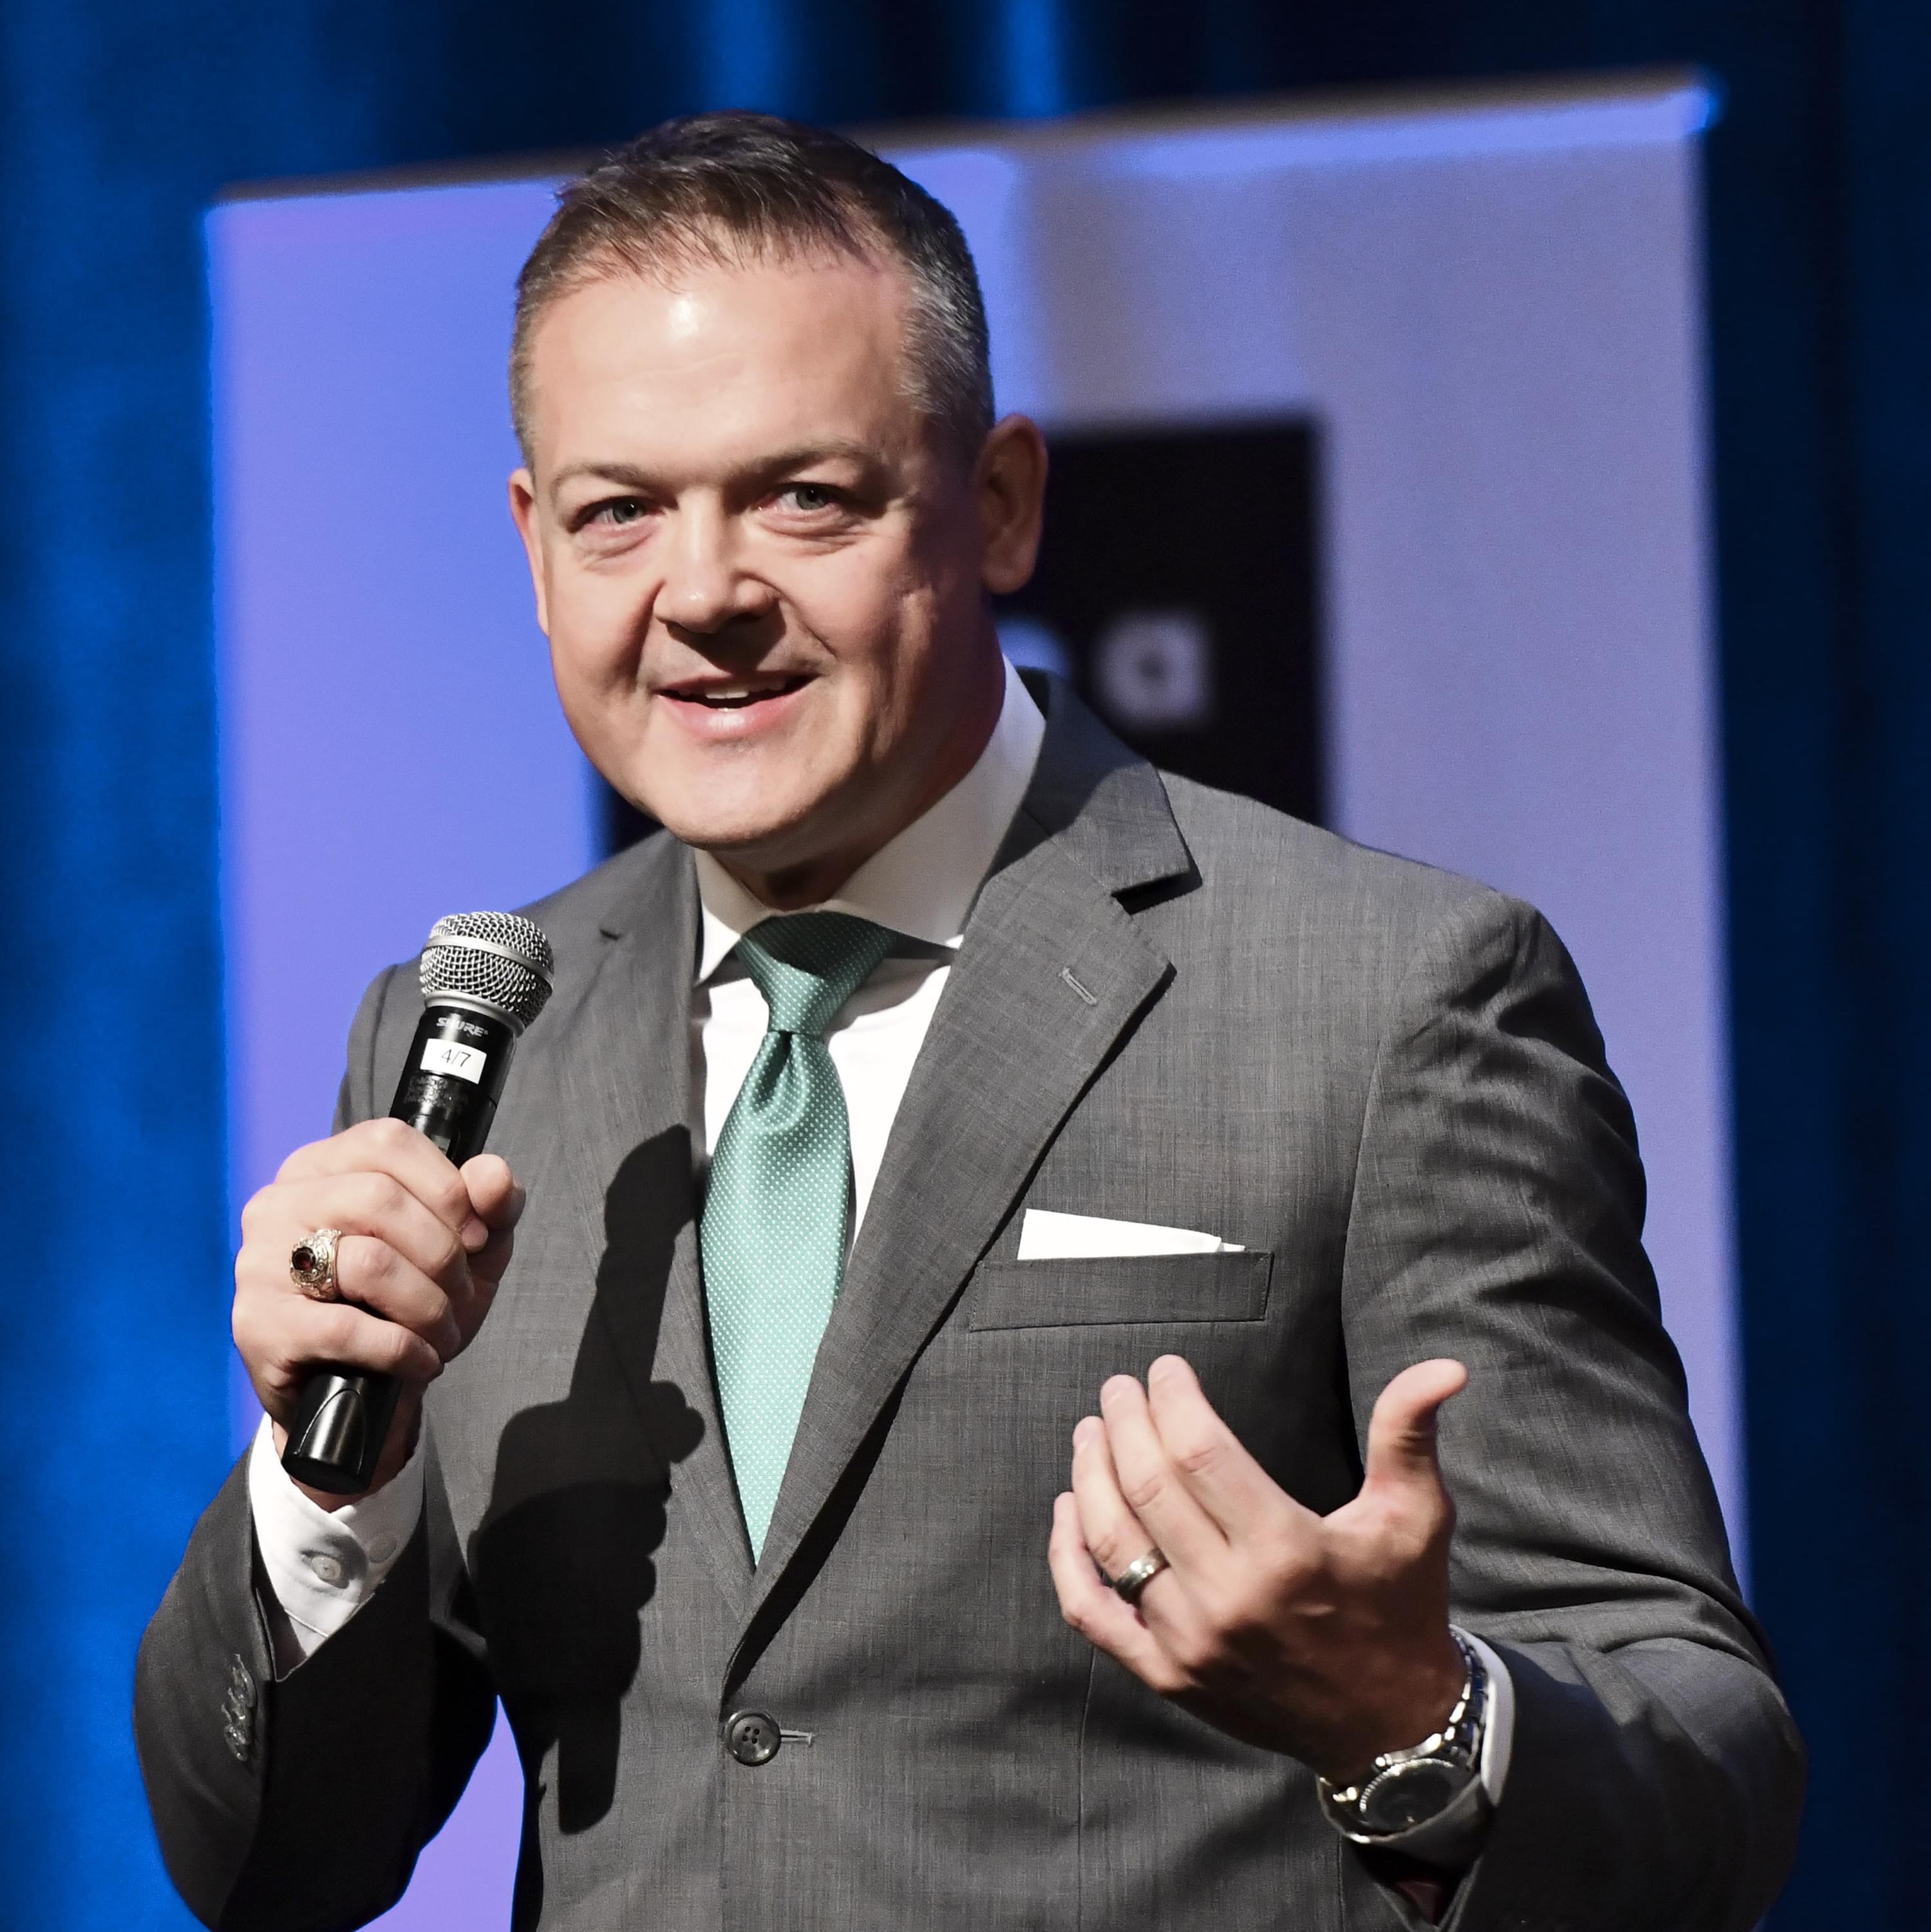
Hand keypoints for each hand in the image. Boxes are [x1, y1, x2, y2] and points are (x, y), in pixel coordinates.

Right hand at [232, 1118, 524, 1507]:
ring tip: (442, 1331)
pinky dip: (400, 1348)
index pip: (388, 1142)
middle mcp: (280, 1202)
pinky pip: (345, 1328)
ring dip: (427, 1306)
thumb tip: (494, 1176)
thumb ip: (490, 1205)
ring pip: (367, 1262)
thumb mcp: (465, 1249)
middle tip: (459, 1294)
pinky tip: (419, 1360)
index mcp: (323, 1166)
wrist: (354, 1392)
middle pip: (381, 1199)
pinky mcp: (258, 1324)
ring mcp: (259, 1262)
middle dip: (442, 1254)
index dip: (447, 1188)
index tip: (477, 1236)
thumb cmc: (406, 1301)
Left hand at [1048, 1353, 1467, 1781]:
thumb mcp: (1415, 1516)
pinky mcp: (1168, 1676)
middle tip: (1117, 1388)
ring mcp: (1190, 1642)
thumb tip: (1444, 1368)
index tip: (1164, 1369)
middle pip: (1147, 1486)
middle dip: (1123, 1422)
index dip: (1171, 1399)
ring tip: (1090, 1431)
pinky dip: (1066, 1560)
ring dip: (1089, 1476)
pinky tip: (1065, 1511)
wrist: (1392, 1727)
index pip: (1198, 1451)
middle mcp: (1229, 1596)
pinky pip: (1092, 1614)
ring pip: (1111, 1541)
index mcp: (1286, 1549)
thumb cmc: (1402, 1606)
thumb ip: (1410, 1434)